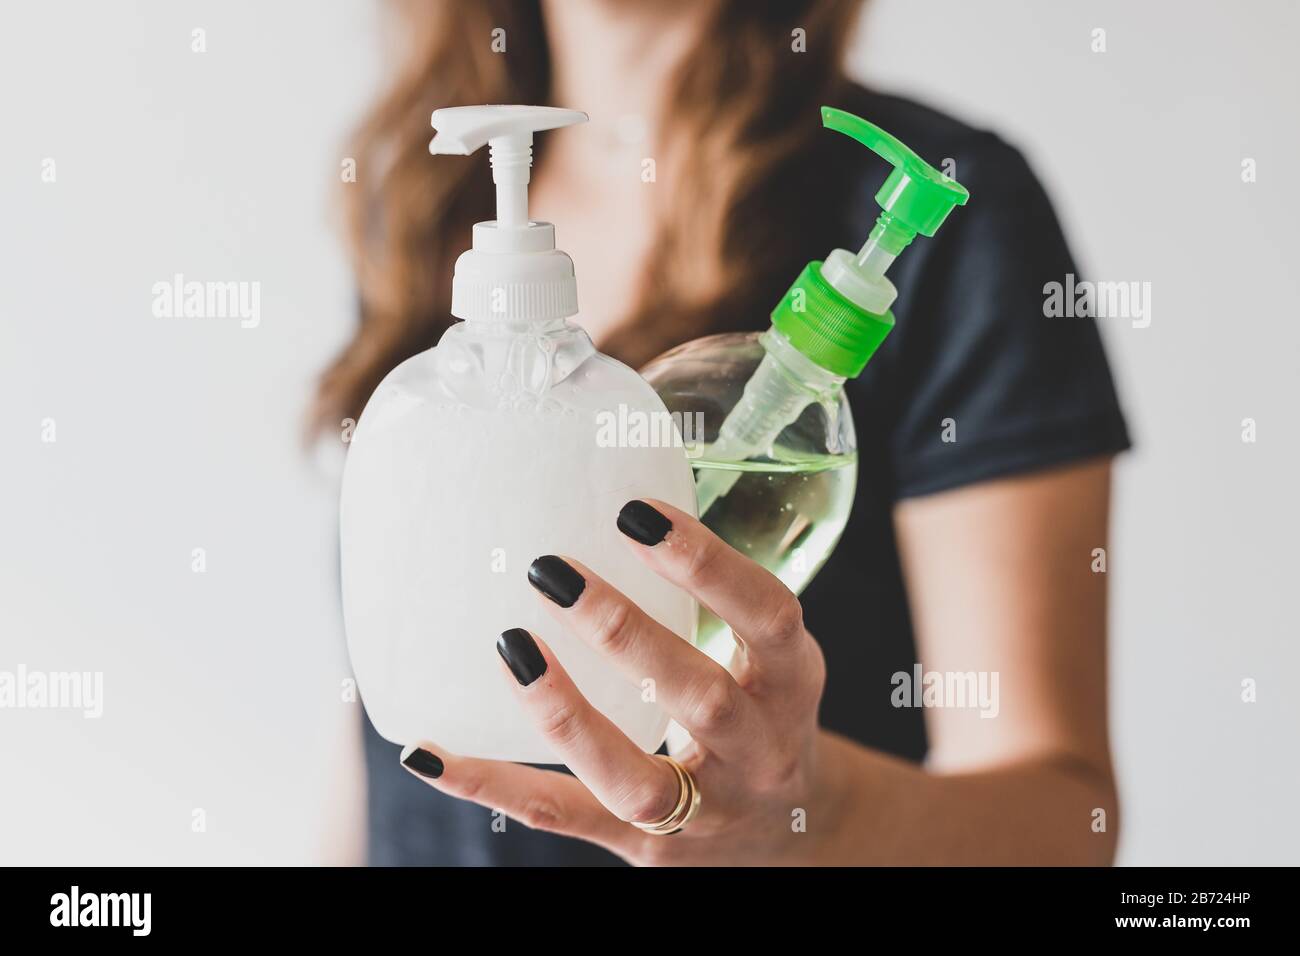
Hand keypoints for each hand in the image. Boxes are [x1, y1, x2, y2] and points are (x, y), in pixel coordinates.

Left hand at [399, 498, 843, 864]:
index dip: (707, 564)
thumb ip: (711, 596)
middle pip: (701, 698)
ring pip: (634, 778)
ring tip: (510, 647)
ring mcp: (705, 810)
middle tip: (551, 570)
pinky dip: (492, 784)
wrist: (789, 836)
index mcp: (790, 680)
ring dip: (566, 715)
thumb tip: (614, 495)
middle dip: (626, 634)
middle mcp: (759, 749)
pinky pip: (564, 817)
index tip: (635, 514)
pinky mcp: (649, 849)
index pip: (767, 616)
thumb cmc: (760, 713)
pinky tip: (430, 753)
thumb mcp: (765, 654)